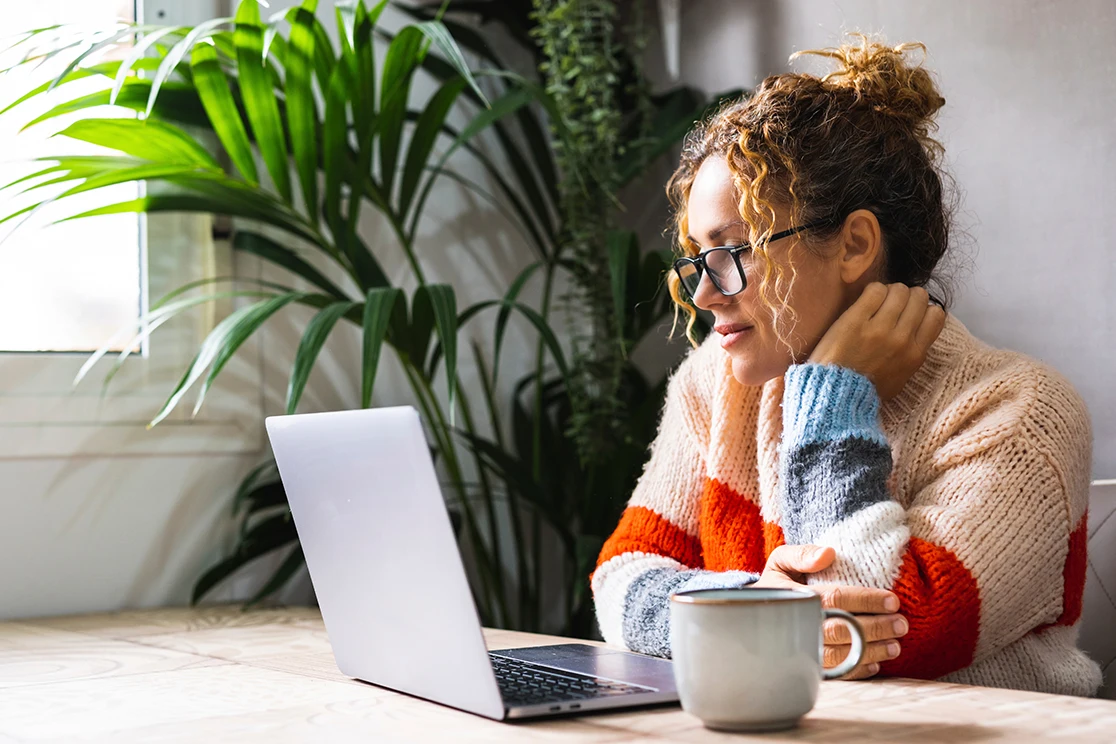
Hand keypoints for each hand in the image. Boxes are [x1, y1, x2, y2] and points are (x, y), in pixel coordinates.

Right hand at [753, 544, 908, 679]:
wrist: (755, 614)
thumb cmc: (776, 584)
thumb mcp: (780, 561)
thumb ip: (801, 554)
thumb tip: (829, 554)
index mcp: (795, 598)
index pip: (836, 599)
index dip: (866, 600)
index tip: (892, 600)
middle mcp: (798, 627)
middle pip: (843, 630)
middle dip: (875, 628)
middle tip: (901, 624)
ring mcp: (802, 650)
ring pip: (842, 656)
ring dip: (872, 652)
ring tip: (895, 646)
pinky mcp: (807, 666)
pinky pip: (835, 674)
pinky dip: (858, 671)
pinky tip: (876, 663)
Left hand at [808, 283, 946, 400]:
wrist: (835, 394)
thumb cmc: (866, 389)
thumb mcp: (901, 377)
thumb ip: (912, 353)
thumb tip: (919, 329)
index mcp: (916, 354)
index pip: (936, 315)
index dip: (923, 308)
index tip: (909, 312)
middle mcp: (902, 339)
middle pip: (918, 297)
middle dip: (907, 297)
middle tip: (891, 305)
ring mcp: (879, 328)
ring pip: (898, 290)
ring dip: (889, 292)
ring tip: (876, 302)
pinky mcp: (856, 320)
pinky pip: (875, 290)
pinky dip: (873, 291)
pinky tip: (864, 301)